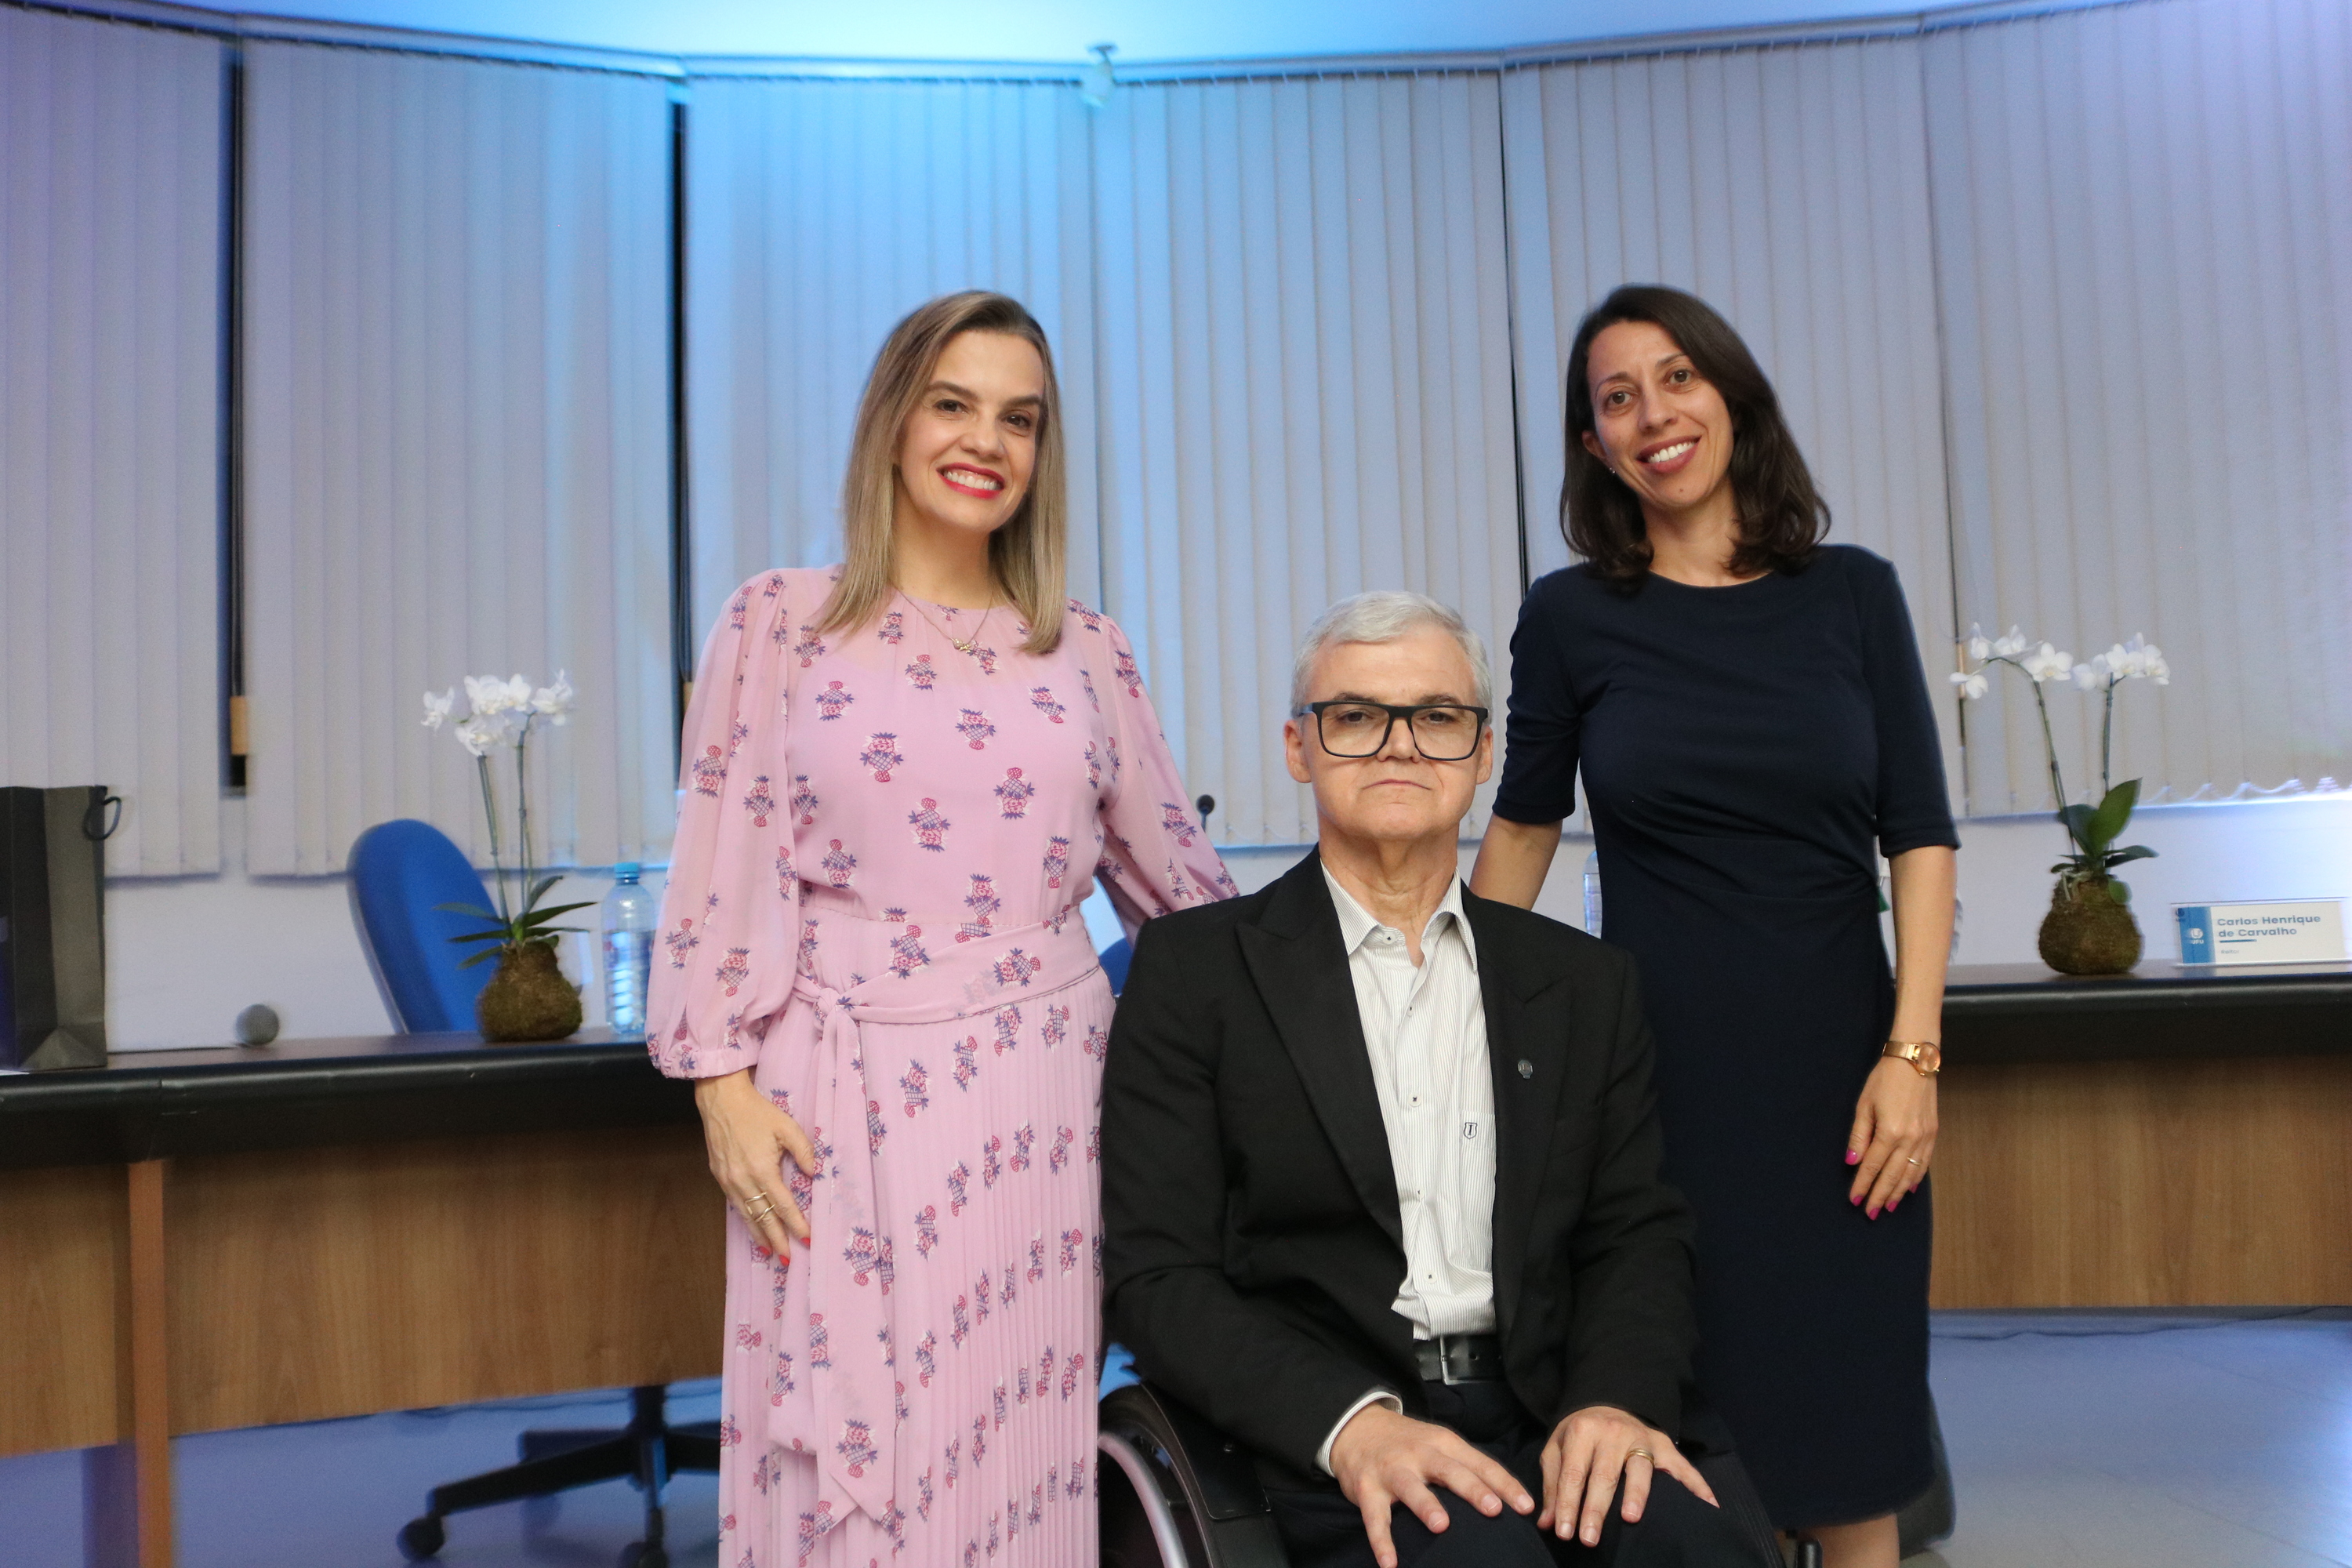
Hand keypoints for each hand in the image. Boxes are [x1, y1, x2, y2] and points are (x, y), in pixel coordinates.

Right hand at [694, 1068, 816, 1256]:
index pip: (783, 1205)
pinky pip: (735, 1204)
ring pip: (747, 1215)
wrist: (722, 1101)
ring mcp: (729, 1180)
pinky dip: (745, 1219)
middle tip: (788, 1258)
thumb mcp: (787, 1127)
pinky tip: (752, 1227)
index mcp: (762, 1170)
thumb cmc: (757, 1112)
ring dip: (759, 1235)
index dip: (796, 1224)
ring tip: (770, 1252)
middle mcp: (744, 1180)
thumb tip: (816, 1174)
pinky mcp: (719, 1177)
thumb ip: (804, 1151)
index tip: (807, 1239)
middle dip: (777, 1240)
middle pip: (763, 1217)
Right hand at [1328, 1403, 1534, 1567]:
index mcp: (1444, 1443)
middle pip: (1449, 1471)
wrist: (1357, 1426)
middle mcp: (1419, 1454)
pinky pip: (1374, 1518)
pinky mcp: (1366, 1488)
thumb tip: (1505, 1500)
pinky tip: (1390, 1564)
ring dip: (1426, 1505)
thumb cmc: (1408, 1442)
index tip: (1526, 1507)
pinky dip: (1381, 1542)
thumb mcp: (1439, 1444)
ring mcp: (1391, 1469)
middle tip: (1493, 1509)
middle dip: (1472, 1489)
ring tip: (1442, 1526)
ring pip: (1410, 1488)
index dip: (1504, 1484)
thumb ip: (1467, 1468)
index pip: (1480, 1463)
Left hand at [1538, 1405, 1715, 1546]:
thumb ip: (1553, 1484)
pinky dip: (1698, 1485)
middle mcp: (1614, 1434)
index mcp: (1583, 1432)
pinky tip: (1709, 1505)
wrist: (1610, 1401)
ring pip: (1640, 1469)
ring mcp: (1642, 1439)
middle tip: (1589, 1538)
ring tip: (1631, 1519)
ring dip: (1637, 1495)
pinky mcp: (1665, 1446)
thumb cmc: (1580, 1433)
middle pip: (1605, 1476)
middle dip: (1596, 1509)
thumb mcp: (1558, 1448)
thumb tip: (1547, 1523)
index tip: (1564, 1533)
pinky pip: (1683, 1467)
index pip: (1574, 1474)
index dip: (1568, 1505)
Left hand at [1847, 1056, 1938, 1216]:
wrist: (1916, 1060)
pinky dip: (1916, 1177)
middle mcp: (1910, 1138)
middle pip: (1892, 1175)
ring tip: (1888, 1206)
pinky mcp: (1933, 1133)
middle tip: (1870, 1213)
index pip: (1872, 1166)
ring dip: (1898, 1191)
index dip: (1863, 1185)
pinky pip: (1924, 1162)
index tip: (1855, 1200)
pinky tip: (1909, 1188)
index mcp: (1890, 1131)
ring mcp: (1925, 1137)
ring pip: (1910, 1173)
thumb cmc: (1885, 1079)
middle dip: (1880, 1195)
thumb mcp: (1864, 1104)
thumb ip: (1858, 1136)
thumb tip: (1851, 1162)